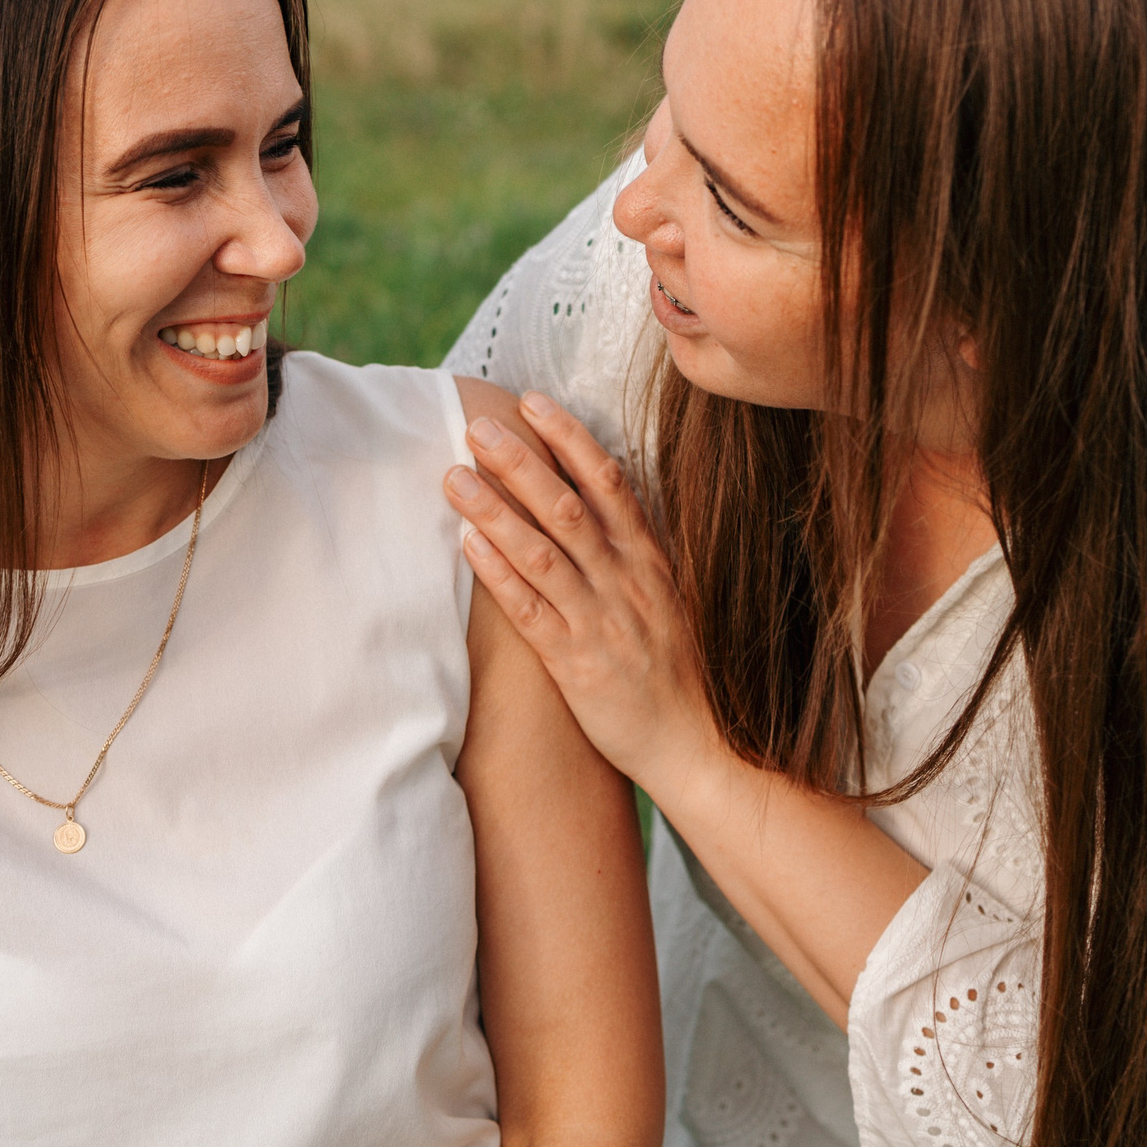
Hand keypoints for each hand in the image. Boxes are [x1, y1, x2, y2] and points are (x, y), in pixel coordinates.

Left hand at [444, 392, 718, 787]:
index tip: (531, 401)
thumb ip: (632, 548)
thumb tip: (600, 493)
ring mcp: (602, 620)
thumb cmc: (672, 669)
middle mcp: (626, 581)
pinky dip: (499, 574)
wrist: (693, 744)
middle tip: (477, 425)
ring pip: (541, 552)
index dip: (568, 437)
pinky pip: (531, 611)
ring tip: (453, 476)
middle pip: (567, 506)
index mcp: (649, 558)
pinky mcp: (577, 663)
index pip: (608, 481)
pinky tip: (468, 544)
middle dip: (519, 461)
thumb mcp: (665, 596)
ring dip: (494, 509)